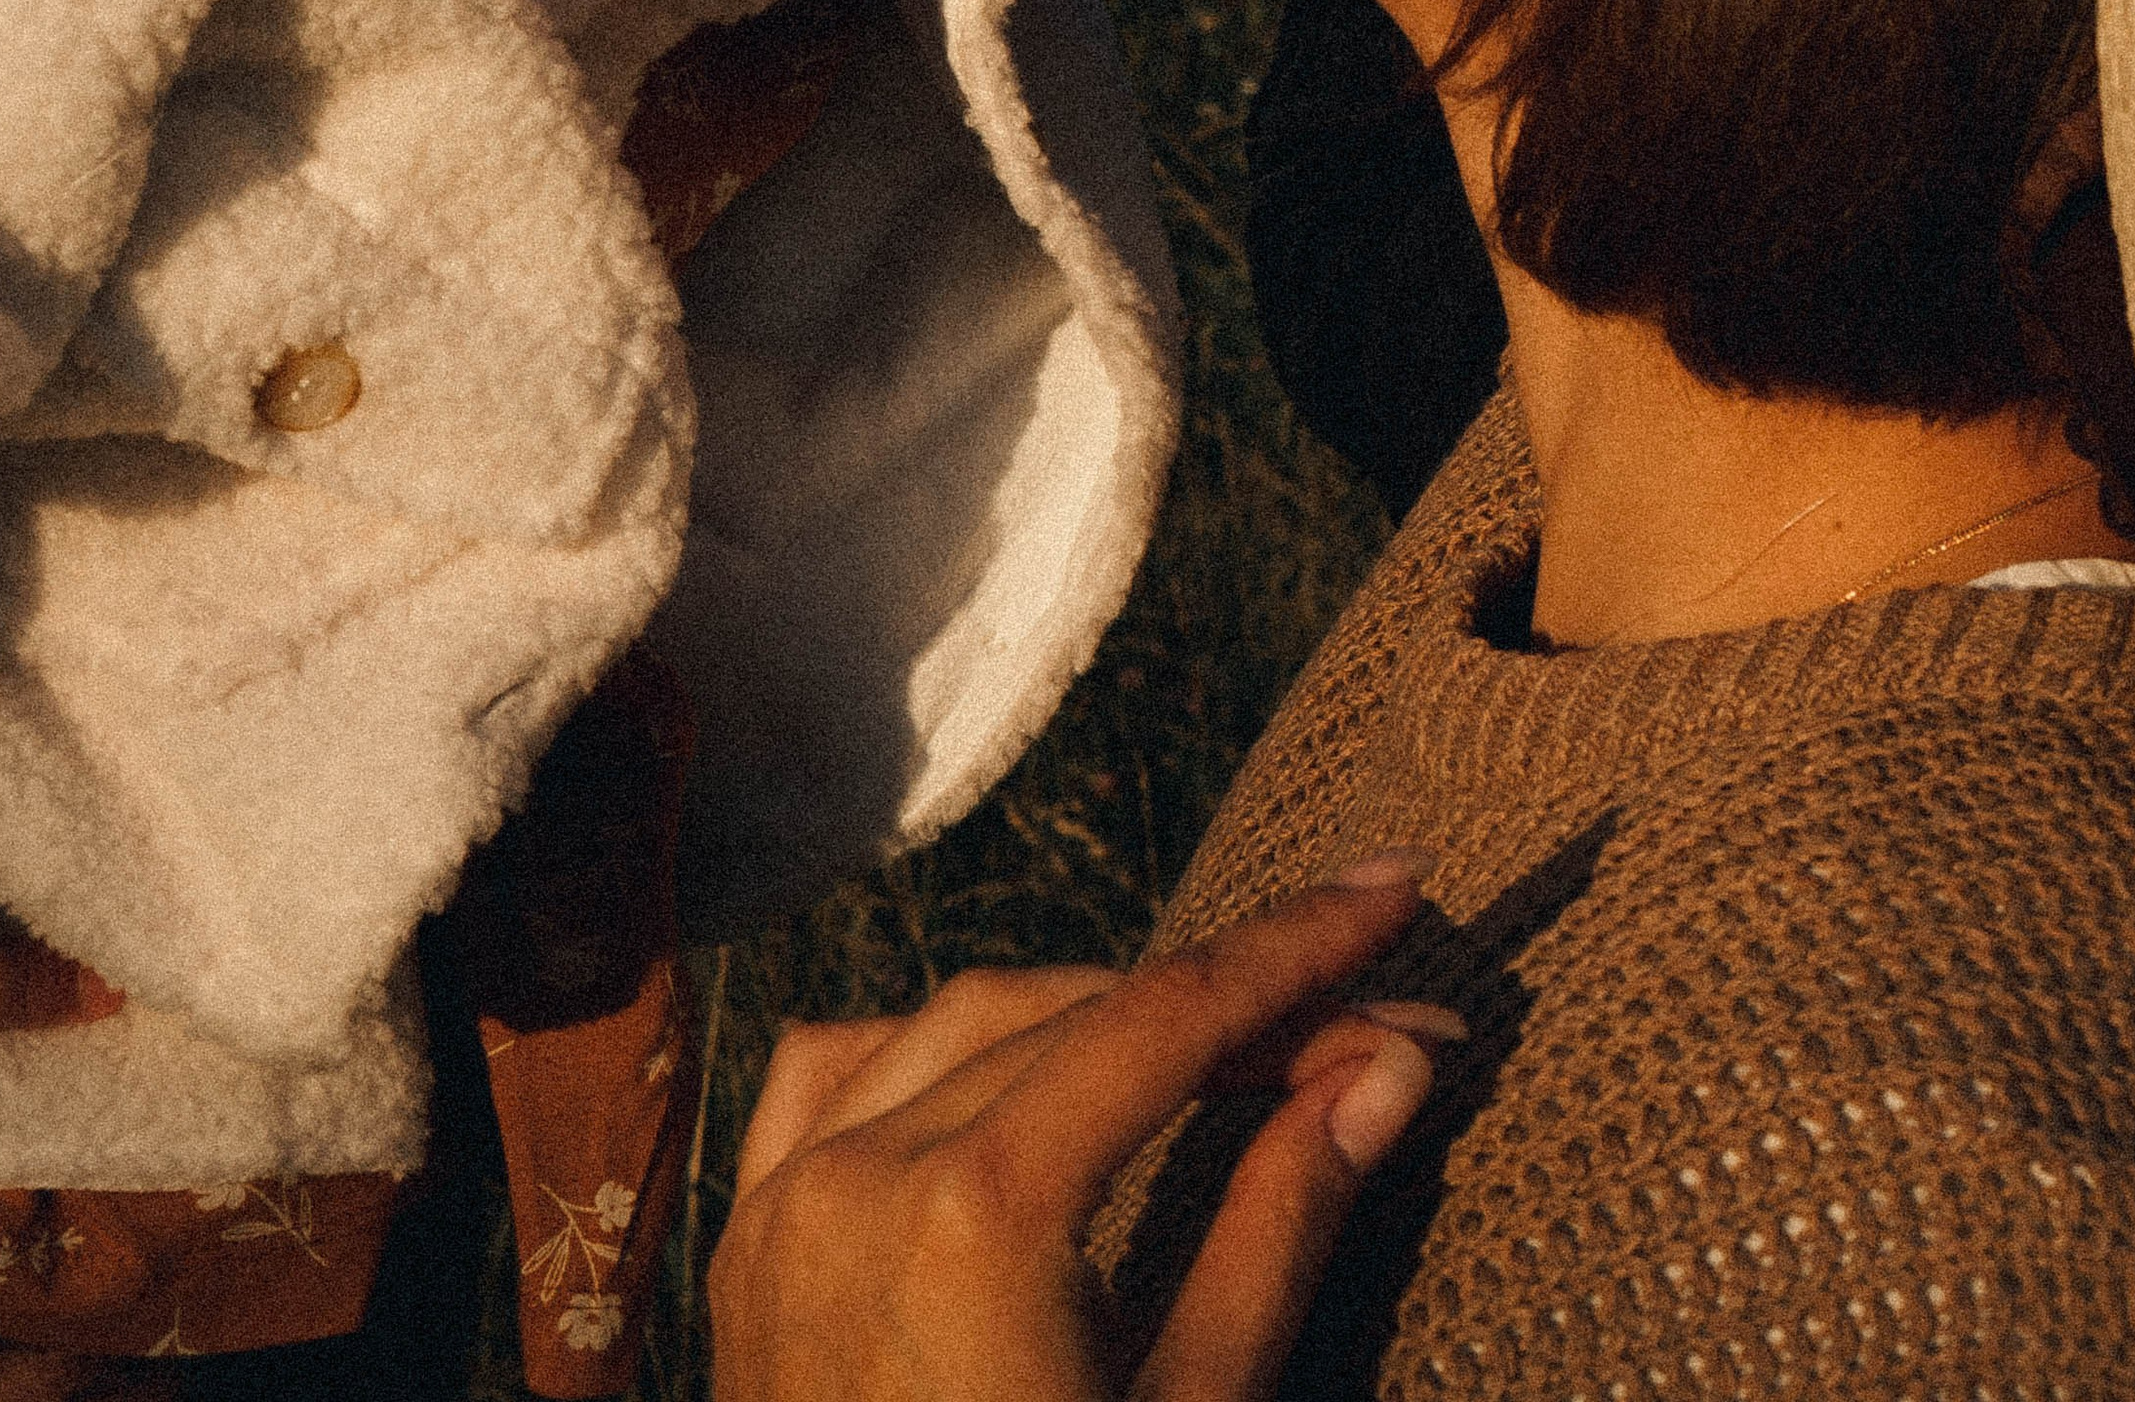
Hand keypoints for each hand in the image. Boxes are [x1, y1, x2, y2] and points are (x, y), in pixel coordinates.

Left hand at [708, 861, 1445, 1401]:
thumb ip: (1281, 1221)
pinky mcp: (741, 1245)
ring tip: (1215, 1042)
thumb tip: (1383, 1068)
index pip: (1169, 1020)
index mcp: (978, 1213)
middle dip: (1226, 1004)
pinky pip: (830, 1075)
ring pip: (957, 1020)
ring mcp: (782, 1204)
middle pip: (1079, 1015)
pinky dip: (933, 1046)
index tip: (1393, 888)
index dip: (1294, 950)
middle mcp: (863, 1173)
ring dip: (1090, 1013)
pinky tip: (1007, 1067)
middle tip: (1355, 1021)